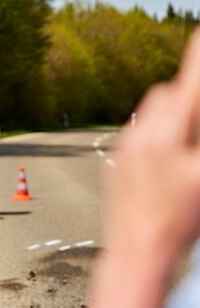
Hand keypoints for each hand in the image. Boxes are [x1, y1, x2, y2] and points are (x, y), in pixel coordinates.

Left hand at [106, 29, 199, 266]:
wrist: (136, 252)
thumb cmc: (178, 220)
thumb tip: (191, 110)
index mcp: (163, 135)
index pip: (187, 83)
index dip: (199, 54)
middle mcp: (137, 136)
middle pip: (167, 95)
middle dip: (189, 94)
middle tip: (197, 114)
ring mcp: (123, 150)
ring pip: (151, 114)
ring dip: (174, 115)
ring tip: (189, 143)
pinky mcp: (116, 164)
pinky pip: (138, 134)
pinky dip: (158, 134)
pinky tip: (169, 160)